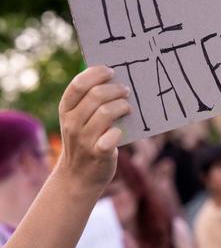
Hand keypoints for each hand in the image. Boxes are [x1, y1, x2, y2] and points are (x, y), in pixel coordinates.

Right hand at [56, 66, 130, 194]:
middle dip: (115, 89)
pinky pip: (111, 136)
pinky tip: (120, 131)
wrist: (79, 177)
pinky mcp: (98, 154)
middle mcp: (72, 123)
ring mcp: (84, 139)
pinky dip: (118, 131)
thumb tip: (114, 78)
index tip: (111, 71)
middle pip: (95, 95)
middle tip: (126, 90)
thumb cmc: (85, 140)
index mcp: (66, 110)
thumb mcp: (79, 120)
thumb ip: (90, 101)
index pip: (78, 84)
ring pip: (106, 112)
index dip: (96, 73)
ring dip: (122, 106)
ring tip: (127, 107)